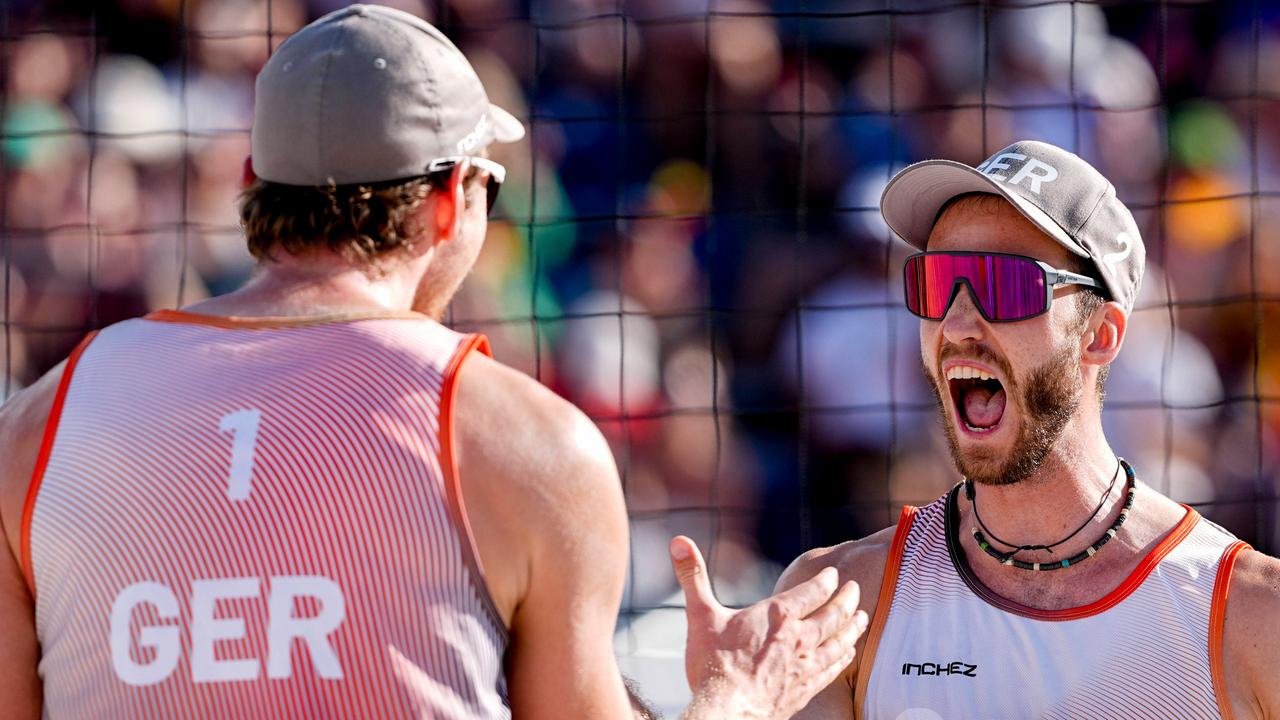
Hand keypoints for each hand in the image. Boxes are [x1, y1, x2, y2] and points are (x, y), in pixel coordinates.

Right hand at [670, 536, 866, 719]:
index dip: (825, 580)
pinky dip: (844, 657)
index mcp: (777, 615)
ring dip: (853, 627)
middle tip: (856, 588)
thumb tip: (678, 541)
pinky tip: (847, 654)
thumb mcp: (699, 614)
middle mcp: (798, 638)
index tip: (834, 573)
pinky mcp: (805, 689)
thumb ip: (692, 576)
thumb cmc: (713, 665)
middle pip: (833, 614)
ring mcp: (805, 665)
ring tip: (862, 617)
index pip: (811, 591)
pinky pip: (833, 669)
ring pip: (840, 641)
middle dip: (847, 599)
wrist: (727, 713)